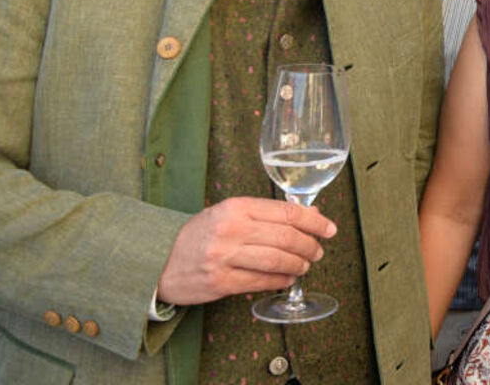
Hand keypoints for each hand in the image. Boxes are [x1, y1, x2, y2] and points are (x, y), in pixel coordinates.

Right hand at [156, 197, 335, 304]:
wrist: (160, 261)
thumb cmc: (202, 235)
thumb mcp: (230, 213)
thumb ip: (267, 214)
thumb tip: (310, 214)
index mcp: (236, 207)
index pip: (286, 212)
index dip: (314, 221)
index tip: (329, 228)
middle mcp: (231, 230)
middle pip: (286, 237)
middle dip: (310, 246)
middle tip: (317, 251)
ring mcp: (224, 257)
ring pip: (276, 260)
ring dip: (298, 265)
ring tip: (305, 265)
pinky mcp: (220, 282)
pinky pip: (260, 282)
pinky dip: (280, 281)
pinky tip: (287, 279)